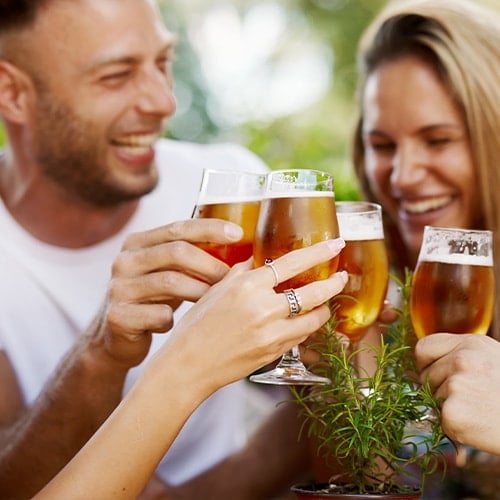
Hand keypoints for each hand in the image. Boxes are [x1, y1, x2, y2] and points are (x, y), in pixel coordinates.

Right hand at [89, 218, 243, 367]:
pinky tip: (179, 326)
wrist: (115, 338)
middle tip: (232, 277)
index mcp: (137, 243)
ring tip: (217, 301)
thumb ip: (191, 256)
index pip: (178, 227)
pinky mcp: (117, 316)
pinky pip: (160, 315)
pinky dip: (177, 320)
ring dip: (201, 291)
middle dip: (211, 264)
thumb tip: (238, 247)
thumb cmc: (152, 299)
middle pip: (176, 252)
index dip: (210, 228)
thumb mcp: (167, 272)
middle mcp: (124, 261)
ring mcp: (118, 288)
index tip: (238, 233)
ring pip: (171, 282)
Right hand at [151, 238, 347, 392]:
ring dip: (324, 308)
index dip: (319, 252)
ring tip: (325, 302)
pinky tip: (304, 321)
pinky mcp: (274, 352)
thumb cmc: (196, 327)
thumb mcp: (215, 291)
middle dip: (333, 283)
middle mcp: (263, 308)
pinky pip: (301, 336)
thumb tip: (257, 261)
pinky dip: (307, 326)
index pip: (292, 263)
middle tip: (341, 276)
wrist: (189, 366)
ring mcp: (271, 333)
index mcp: (247, 286)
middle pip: (313, 292)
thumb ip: (240, 273)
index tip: (336, 245)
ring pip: (313, 318)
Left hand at [415, 333, 499, 453]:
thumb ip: (461, 355)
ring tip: (481, 411)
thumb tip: (423, 368)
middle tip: (471, 400)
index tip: (436, 375)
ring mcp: (457, 384)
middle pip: (424, 376)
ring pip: (432, 399)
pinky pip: (440, 420)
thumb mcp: (492, 359)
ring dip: (450, 409)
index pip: (424, 348)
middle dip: (439, 389)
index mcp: (471, 343)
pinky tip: (480, 426)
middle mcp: (462, 359)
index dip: (426, 364)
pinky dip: (455, 428)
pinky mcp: (453, 412)